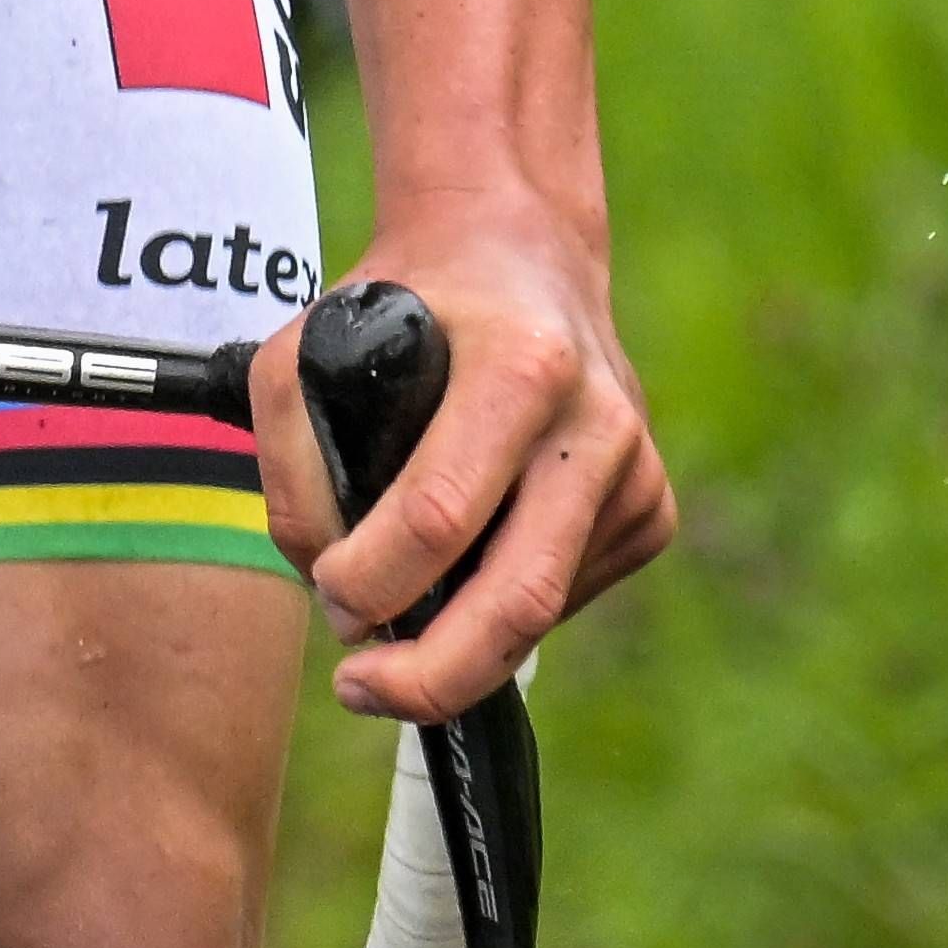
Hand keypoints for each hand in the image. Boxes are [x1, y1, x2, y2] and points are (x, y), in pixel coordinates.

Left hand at [247, 195, 672, 724]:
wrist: (521, 256)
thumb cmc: (403, 308)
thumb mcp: (305, 349)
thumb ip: (295, 465)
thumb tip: (324, 579)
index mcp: (519, 368)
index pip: (441, 514)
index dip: (375, 581)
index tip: (330, 601)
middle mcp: (597, 424)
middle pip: (519, 595)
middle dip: (436, 671)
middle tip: (361, 692)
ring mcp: (637, 473)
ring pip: (544, 608)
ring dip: (461, 644)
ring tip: (392, 629)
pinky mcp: (652, 512)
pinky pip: (566, 592)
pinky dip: (501, 603)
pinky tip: (465, 564)